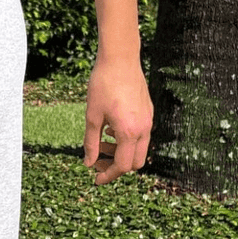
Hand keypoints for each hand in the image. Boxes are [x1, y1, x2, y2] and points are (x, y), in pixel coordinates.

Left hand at [83, 54, 152, 183]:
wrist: (120, 59)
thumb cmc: (103, 85)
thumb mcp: (92, 116)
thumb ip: (91, 143)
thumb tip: (88, 163)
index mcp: (129, 132)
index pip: (122, 166)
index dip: (108, 175)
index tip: (96, 179)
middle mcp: (144, 129)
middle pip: (135, 162)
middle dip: (116, 166)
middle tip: (98, 161)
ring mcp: (148, 120)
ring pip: (139, 149)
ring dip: (121, 152)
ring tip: (102, 142)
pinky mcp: (148, 112)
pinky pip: (142, 135)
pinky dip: (127, 140)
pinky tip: (112, 130)